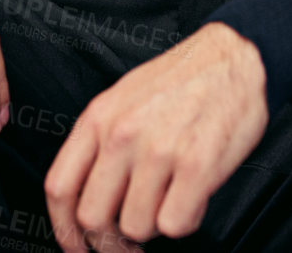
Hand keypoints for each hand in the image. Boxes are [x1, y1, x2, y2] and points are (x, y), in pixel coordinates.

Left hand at [44, 22, 267, 248]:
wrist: (232, 57)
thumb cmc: (178, 83)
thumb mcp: (123, 100)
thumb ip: (99, 146)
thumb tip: (85, 203)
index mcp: (99, 117)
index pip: (59, 188)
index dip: (64, 231)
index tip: (78, 249)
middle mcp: (122, 133)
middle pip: (93, 218)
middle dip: (111, 242)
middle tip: (130, 243)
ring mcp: (158, 149)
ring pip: (135, 228)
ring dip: (153, 226)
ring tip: (169, 199)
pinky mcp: (196, 164)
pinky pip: (174, 225)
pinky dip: (185, 220)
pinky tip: (192, 195)